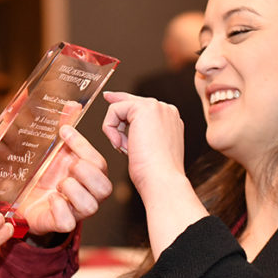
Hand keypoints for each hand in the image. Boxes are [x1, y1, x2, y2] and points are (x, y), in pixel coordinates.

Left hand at [18, 122, 111, 236]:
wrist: (26, 202)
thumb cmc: (46, 175)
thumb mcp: (54, 149)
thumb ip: (65, 126)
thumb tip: (73, 103)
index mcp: (90, 174)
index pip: (98, 161)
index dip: (82, 145)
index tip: (63, 131)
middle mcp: (89, 194)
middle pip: (104, 187)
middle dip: (84, 171)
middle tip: (66, 165)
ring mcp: (77, 211)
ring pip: (90, 205)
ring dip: (72, 189)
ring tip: (57, 184)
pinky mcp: (61, 223)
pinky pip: (68, 221)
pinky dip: (58, 207)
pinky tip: (50, 198)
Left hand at [102, 91, 205, 257]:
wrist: (162, 180)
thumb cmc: (155, 174)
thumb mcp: (146, 149)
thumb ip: (137, 131)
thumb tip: (122, 122)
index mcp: (170, 120)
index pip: (142, 105)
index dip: (122, 102)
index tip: (108, 97)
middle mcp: (166, 110)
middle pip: (131, 101)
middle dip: (116, 118)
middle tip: (107, 118)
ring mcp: (158, 106)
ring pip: (120, 107)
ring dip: (115, 130)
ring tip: (124, 149)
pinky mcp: (144, 108)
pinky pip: (114, 110)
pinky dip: (111, 129)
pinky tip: (120, 145)